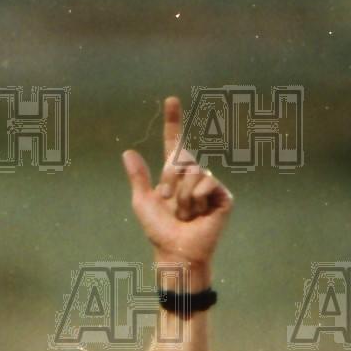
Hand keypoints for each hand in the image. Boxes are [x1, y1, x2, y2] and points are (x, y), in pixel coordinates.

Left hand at [122, 96, 232, 284]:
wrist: (176, 250)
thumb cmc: (159, 231)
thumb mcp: (142, 202)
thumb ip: (138, 177)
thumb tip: (128, 152)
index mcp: (174, 175)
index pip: (175, 142)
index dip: (173, 121)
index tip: (171, 99)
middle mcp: (193, 176)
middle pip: (182, 158)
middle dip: (172, 181)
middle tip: (172, 204)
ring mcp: (209, 185)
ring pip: (194, 171)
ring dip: (183, 196)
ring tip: (185, 214)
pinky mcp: (223, 195)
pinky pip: (207, 181)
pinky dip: (197, 198)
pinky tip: (199, 214)